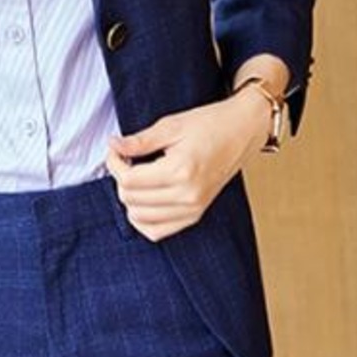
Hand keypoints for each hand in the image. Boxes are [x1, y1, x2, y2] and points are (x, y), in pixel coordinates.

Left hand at [107, 88, 281, 243]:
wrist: (242, 132)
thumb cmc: (210, 124)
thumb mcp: (171, 125)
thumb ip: (140, 141)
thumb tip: (114, 146)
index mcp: (180, 171)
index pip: (129, 180)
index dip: (114, 164)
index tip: (116, 150)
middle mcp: (187, 196)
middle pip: (131, 201)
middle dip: (121, 179)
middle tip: (126, 160)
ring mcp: (192, 209)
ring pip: (140, 219)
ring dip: (130, 199)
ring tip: (137, 177)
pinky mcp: (195, 216)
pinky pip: (157, 232)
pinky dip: (143, 219)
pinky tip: (143, 200)